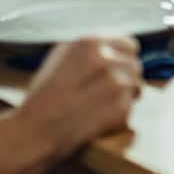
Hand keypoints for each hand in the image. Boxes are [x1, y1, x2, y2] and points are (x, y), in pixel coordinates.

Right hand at [16, 37, 141, 159]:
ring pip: (137, 86)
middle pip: (135, 64)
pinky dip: (119, 114)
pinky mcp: (122, 109)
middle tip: (105, 90)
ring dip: (125, 95)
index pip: (130, 44)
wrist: (36, 130)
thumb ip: (91, 48)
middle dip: (125, 76)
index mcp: (91, 43)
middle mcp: (107, 60)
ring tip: (100, 104)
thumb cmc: (44, 95)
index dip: (123, 57)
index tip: (117, 67)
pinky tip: (98, 116)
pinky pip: (131, 108)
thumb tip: (114, 46)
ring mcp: (117, 84)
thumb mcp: (61, 55)